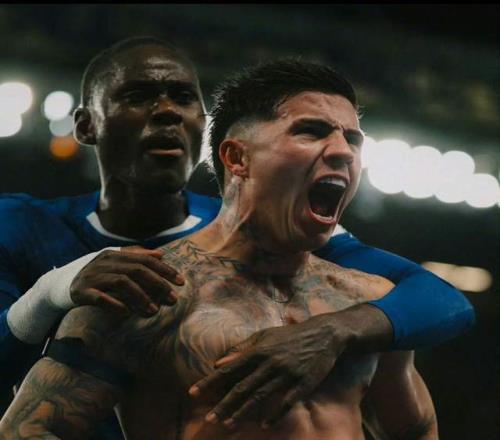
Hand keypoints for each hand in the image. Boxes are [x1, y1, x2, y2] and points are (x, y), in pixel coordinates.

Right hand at [70, 246, 183, 316]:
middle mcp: (105, 262)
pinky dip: (114, 304)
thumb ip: (136, 257)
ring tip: (154, 311)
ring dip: (141, 297)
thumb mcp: (115, 263)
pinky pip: (100, 298)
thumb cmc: (96, 275)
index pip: (146, 260)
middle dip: (158, 285)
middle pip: (137, 270)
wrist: (60, 285)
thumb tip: (161, 254)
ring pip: (122, 283)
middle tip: (173, 299)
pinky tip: (126, 313)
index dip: (165, 270)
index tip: (181, 282)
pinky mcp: (81, 292)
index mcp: (115, 254)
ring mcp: (92, 276)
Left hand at [189, 313, 353, 428]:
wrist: (323, 334)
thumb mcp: (264, 336)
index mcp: (258, 350)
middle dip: (223, 404)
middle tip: (209, 419)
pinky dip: (275, 414)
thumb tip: (219, 362)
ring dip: (243, 411)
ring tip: (228, 423)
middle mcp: (270, 362)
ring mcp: (287, 373)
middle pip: (242, 386)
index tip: (193, 393)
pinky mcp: (303, 383)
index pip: (229, 369)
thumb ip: (242, 349)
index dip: (210, 382)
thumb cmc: (289, 336)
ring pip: (260, 396)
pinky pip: (287, 402)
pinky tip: (264, 425)